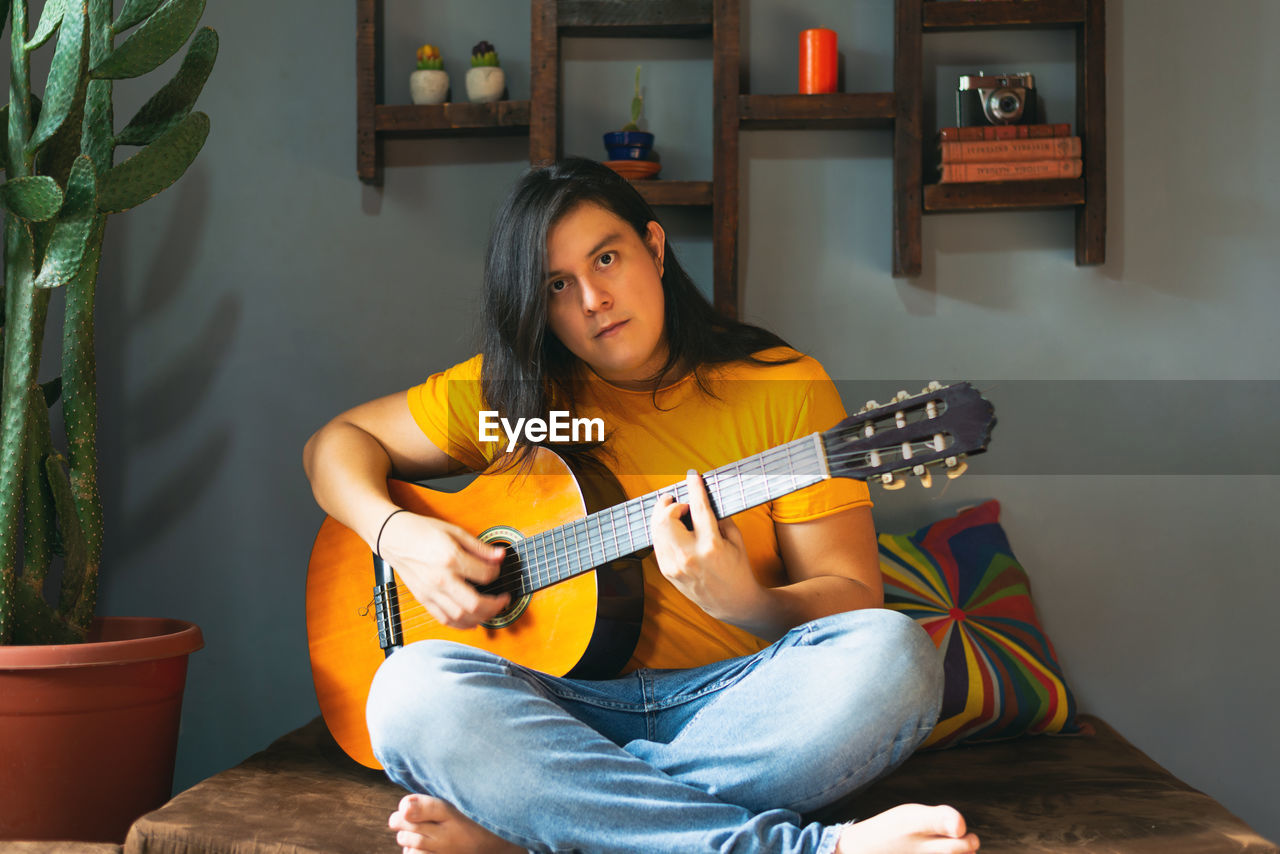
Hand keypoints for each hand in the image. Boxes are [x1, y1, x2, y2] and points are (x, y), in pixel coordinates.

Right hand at [377, 511, 509, 628]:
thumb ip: (479, 547)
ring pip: (460, 616)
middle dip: (495, 606)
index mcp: (451, 558)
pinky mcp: (423, 599)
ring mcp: (430, 592)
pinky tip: (472, 621)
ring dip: (481, 618)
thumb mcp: (454, 531)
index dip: (497, 573)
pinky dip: (460, 624)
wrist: (393, 537)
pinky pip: (444, 619)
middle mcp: (441, 579)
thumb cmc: (422, 530)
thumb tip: (500, 556)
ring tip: (491, 611)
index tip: (497, 570)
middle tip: (503, 600)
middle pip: (474, 604)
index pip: (485, 575)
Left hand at [650, 470, 763, 621]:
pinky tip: (671, 528)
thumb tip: (702, 497)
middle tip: (677, 500)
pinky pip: (657, 543)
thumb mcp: (735, 539)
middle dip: (669, 504)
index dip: (694, 488)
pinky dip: (662, 531)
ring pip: (656, 530)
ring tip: (673, 511)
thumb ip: (718, 517)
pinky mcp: (667, 572)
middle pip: (666, 518)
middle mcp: (689, 556)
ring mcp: (675, 566)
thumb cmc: (737, 568)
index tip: (693, 475)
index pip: (699, 508)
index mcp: (711, 545)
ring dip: (662, 515)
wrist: (732, 603)